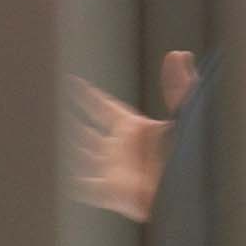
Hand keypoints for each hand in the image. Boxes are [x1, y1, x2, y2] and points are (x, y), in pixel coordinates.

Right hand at [65, 51, 199, 221]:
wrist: (193, 191)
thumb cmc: (196, 155)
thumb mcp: (190, 115)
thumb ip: (181, 87)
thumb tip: (179, 53)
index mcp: (134, 128)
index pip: (104, 107)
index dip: (88, 96)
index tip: (73, 82)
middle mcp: (119, 148)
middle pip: (87, 131)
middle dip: (71, 121)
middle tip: (52, 106)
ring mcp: (113, 169)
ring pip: (81, 155)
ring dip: (68, 147)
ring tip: (49, 137)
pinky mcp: (110, 192)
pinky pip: (83, 185)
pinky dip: (71, 180)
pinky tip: (59, 174)